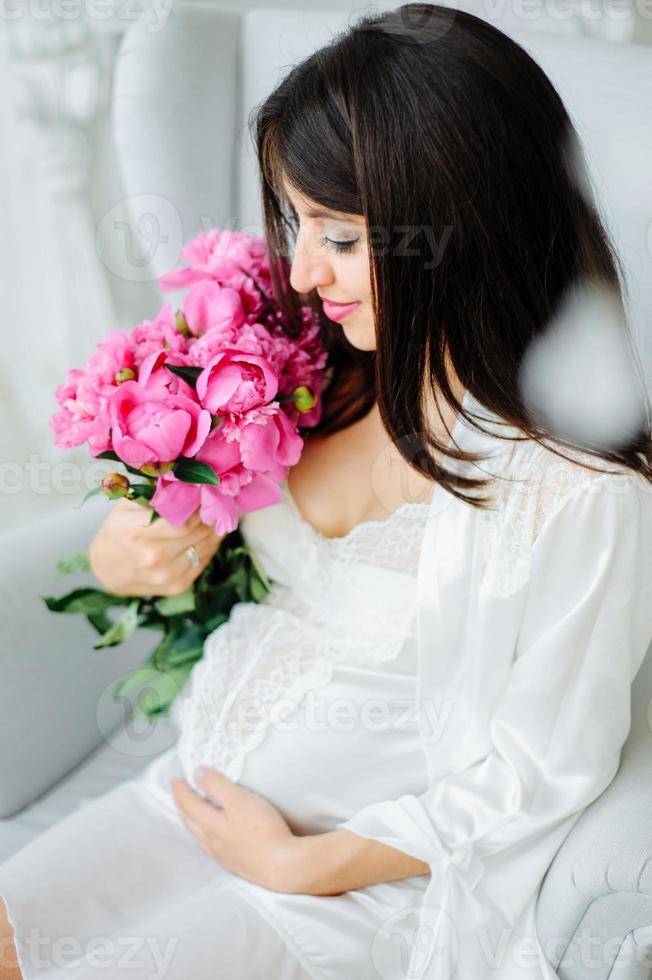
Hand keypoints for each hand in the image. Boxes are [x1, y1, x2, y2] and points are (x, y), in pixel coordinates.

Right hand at [88, 497, 223, 596]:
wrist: (107, 570)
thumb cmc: (118, 531)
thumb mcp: (126, 507)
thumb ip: (155, 494)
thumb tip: (188, 480)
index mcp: (136, 532)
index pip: (181, 519)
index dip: (199, 506)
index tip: (207, 492)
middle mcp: (152, 556)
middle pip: (196, 532)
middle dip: (210, 515)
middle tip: (218, 501)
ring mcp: (165, 575)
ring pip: (204, 547)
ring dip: (214, 530)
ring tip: (217, 516)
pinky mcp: (177, 586)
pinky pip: (203, 562)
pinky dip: (210, 546)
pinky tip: (210, 534)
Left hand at [170, 768, 300, 892]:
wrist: (282, 866)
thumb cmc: (263, 832)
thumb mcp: (239, 799)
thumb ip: (217, 785)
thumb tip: (197, 773)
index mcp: (210, 825)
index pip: (189, 803)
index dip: (181, 790)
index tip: (175, 781)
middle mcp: (212, 842)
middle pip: (190, 821)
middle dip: (182, 805)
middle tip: (179, 794)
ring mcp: (223, 855)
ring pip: (199, 836)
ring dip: (192, 821)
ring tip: (192, 814)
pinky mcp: (236, 863)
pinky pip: (212, 846)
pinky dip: (206, 835)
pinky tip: (213, 837)